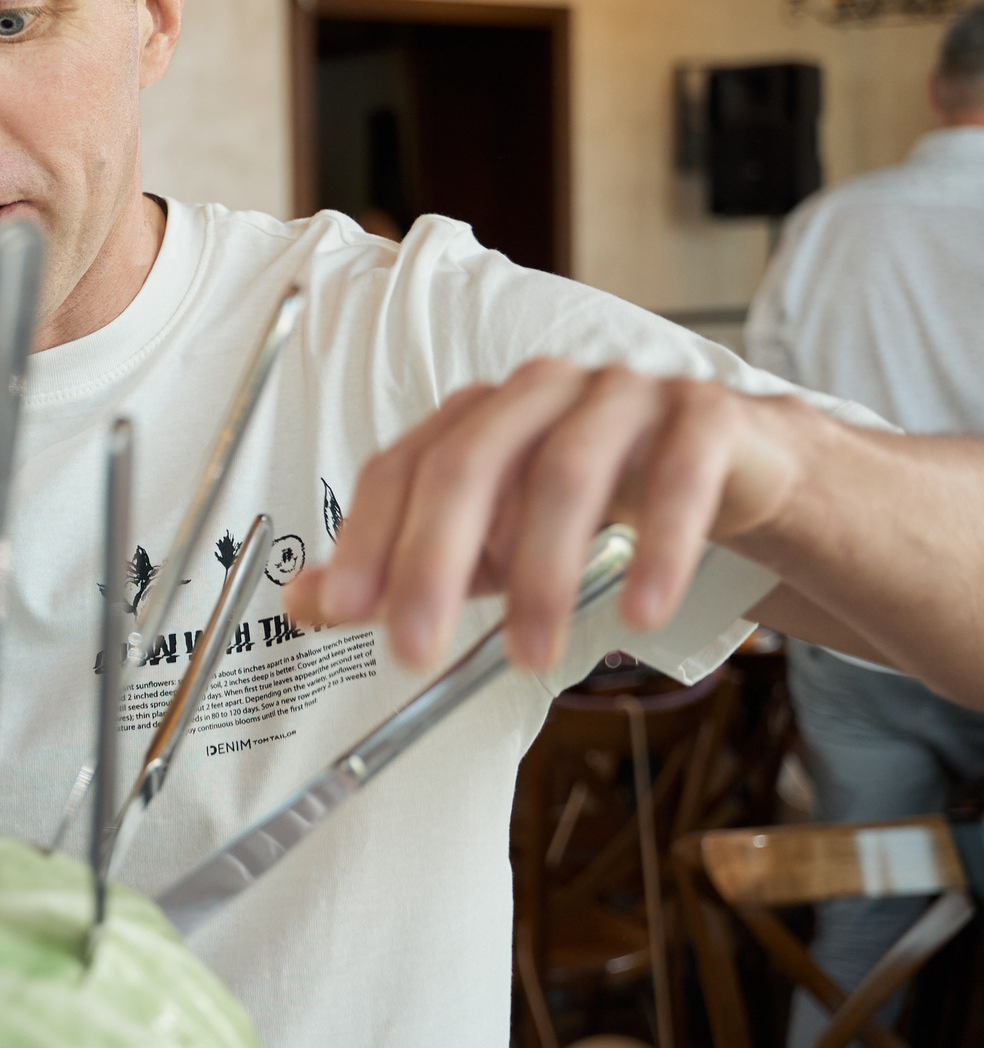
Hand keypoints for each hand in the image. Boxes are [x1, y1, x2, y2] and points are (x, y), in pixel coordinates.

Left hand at [287, 360, 811, 674]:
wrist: (738, 470)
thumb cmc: (601, 502)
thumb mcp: (492, 542)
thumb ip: (404, 567)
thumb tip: (308, 602)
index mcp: (479, 416)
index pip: (403, 466)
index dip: (369, 537)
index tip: (348, 611)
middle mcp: (542, 392)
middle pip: (470, 464)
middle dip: (434, 562)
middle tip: (418, 649)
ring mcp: (626, 395)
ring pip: (568, 472)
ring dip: (542, 574)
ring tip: (533, 656)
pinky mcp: (708, 417)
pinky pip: (679, 476)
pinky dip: (656, 548)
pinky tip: (637, 610)